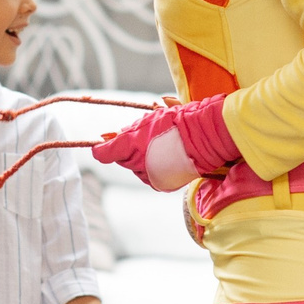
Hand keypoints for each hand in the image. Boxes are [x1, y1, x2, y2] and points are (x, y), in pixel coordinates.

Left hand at [94, 96, 237, 191]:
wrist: (203, 137)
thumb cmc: (176, 123)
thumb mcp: (149, 119)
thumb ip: (128, 131)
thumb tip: (110, 137)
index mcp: (129, 145)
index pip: (103, 153)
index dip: (101, 148)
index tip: (100, 145)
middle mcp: (136, 164)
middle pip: (122, 159)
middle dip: (128, 150)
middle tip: (144, 139)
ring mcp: (148, 176)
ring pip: (136, 168)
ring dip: (141, 160)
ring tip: (160, 147)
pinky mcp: (160, 184)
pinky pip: (149, 176)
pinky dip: (153, 169)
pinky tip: (165, 158)